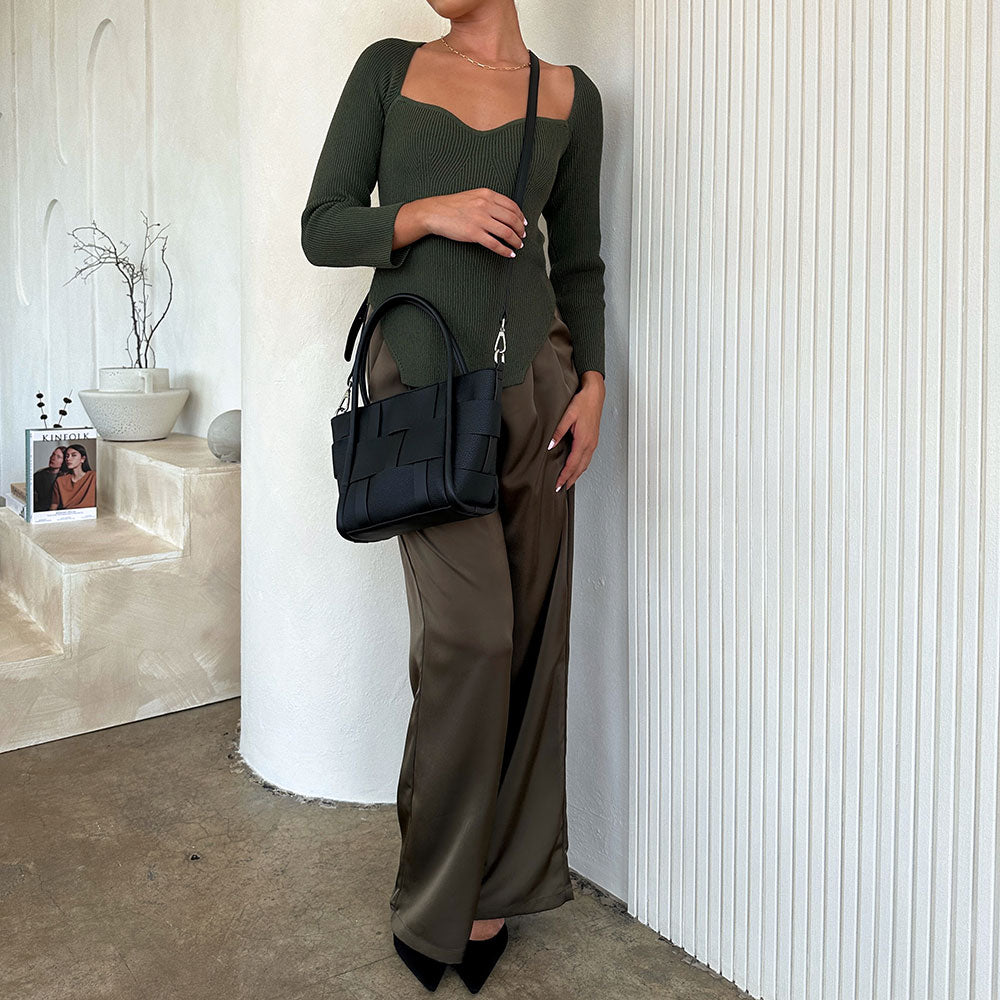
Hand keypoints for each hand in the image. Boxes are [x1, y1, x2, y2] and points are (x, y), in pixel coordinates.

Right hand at [415, 189, 527, 256]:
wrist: (434, 212)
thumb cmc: (452, 205)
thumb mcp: (473, 196)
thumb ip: (488, 201)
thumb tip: (504, 212)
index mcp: (487, 195)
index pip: (512, 206)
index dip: (521, 216)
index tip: (524, 223)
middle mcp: (485, 206)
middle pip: (512, 220)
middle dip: (521, 230)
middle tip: (523, 236)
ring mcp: (480, 220)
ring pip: (506, 232)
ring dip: (516, 241)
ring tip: (518, 246)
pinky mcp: (474, 233)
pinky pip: (495, 244)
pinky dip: (505, 250)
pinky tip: (509, 254)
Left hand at [550, 372, 604, 490]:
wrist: (595, 395)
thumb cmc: (583, 403)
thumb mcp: (567, 416)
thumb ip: (558, 432)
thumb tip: (550, 445)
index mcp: (583, 441)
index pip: (572, 464)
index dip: (564, 476)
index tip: (557, 485)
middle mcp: (590, 444)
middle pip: (579, 468)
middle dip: (570, 480)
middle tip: (560, 488)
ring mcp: (593, 443)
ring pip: (585, 465)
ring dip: (576, 475)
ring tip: (567, 482)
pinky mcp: (593, 440)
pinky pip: (587, 458)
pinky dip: (581, 467)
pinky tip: (576, 468)